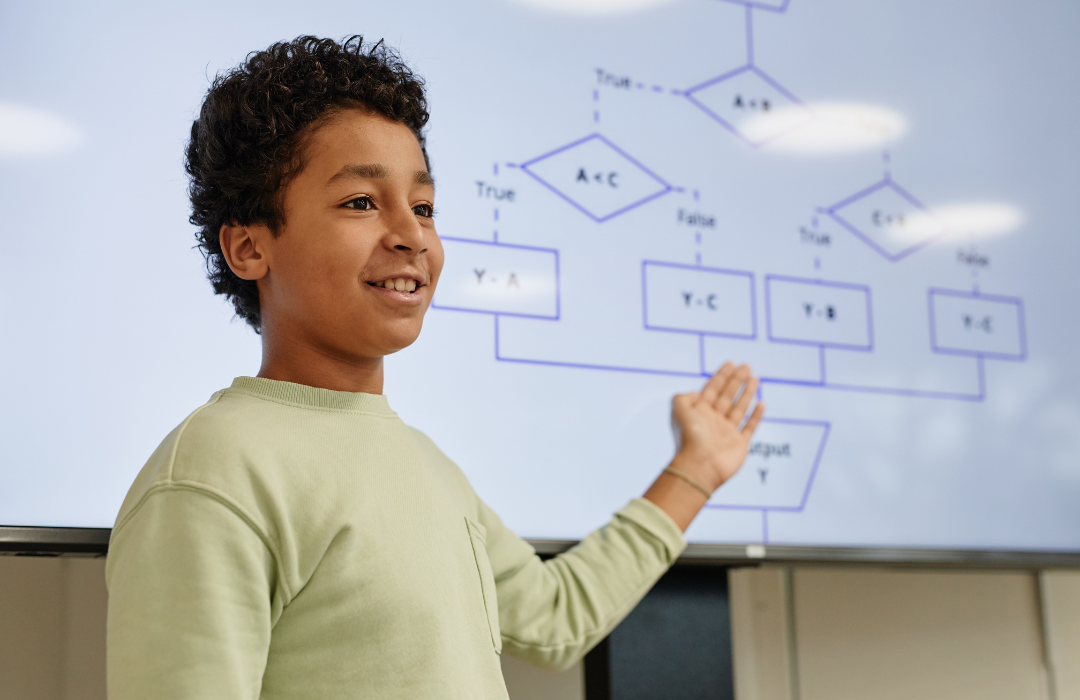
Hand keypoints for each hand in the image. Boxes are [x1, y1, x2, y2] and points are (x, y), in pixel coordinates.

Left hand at [670, 363, 764, 491]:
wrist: (700, 465)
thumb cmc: (689, 438)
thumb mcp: (678, 410)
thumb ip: (683, 397)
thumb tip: (696, 393)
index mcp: (699, 412)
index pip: (712, 389)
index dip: (721, 376)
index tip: (731, 363)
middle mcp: (713, 421)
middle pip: (727, 395)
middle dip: (737, 380)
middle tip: (747, 366)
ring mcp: (727, 433)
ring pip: (739, 408)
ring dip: (747, 393)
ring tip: (755, 378)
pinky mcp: (739, 445)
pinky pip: (749, 427)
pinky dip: (756, 416)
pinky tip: (761, 403)